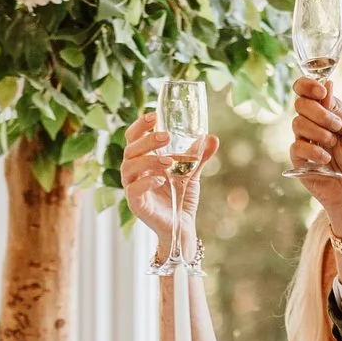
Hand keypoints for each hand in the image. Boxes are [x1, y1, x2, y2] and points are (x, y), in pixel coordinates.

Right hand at [121, 113, 216, 253]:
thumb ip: (198, 156)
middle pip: (130, 149)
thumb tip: (212, 137)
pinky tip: (161, 179)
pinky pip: (134, 190)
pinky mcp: (136, 204)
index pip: (133, 138)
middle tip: (166, 135)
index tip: (153, 114)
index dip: (140, 126)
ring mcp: (133, 187)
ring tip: (169, 161)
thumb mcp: (191, 173)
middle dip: (146, 140)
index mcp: (143, 160)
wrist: (182, 225)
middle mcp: (134, 172)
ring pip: (129, 167)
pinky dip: (146, 182)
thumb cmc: (181, 196)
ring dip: (148, 160)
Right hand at [290, 76, 341, 231]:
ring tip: (333, 146)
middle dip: (319, 113)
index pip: (307, 90)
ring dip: (319, 133)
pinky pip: (297, 145)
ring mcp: (304, 139)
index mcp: (328, 112)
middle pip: (300, 103)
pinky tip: (326, 159)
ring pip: (297, 123)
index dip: (308, 86)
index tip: (321, 93)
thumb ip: (339, 110)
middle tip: (336, 127)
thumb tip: (326, 84)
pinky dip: (314, 151)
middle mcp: (313, 123)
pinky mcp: (297, 157)